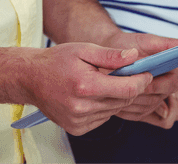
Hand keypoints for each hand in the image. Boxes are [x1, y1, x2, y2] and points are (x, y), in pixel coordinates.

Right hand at [27, 43, 152, 134]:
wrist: (30, 79)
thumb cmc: (57, 61)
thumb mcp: (84, 49)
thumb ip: (111, 55)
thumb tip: (135, 57)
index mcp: (85, 85)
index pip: (127, 89)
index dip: (142, 81)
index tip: (147, 72)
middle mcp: (82, 107)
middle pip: (123, 101)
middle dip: (132, 88)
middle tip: (132, 75)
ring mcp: (79, 121)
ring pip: (114, 111)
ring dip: (117, 98)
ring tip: (107, 83)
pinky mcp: (77, 129)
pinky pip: (103, 118)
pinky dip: (105, 107)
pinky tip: (94, 95)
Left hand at [98, 31, 177, 121]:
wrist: (109, 53)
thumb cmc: (129, 44)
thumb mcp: (147, 41)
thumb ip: (169, 44)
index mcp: (172, 70)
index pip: (172, 84)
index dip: (158, 85)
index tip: (144, 80)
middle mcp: (166, 86)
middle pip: (159, 98)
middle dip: (142, 93)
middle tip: (124, 87)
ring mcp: (154, 99)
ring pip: (147, 108)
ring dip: (132, 102)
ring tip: (115, 92)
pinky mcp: (142, 108)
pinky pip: (137, 114)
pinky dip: (126, 109)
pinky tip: (113, 100)